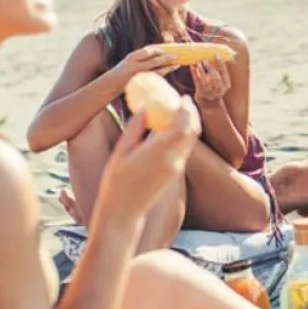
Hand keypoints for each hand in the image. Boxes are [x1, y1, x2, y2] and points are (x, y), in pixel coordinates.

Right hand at [92, 96, 200, 221]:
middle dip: (191, 113)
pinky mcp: (175, 174)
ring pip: (190, 141)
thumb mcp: (120, 152)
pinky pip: (184, 149)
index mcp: (158, 153)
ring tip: (178, 111)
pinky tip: (171, 129)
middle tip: (184, 100)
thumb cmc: (116, 182)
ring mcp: (176, 169)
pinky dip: (183, 135)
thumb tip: (145, 108)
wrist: (124, 211)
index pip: (182, 126)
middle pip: (192, 132)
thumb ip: (134, 129)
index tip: (182, 97)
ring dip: (189, 124)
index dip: (186, 110)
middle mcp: (172, 160)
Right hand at [111, 46, 179, 84]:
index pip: (147, 51)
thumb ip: (142, 57)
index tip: (167, 48)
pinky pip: (154, 77)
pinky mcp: (140, 83)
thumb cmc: (123, 71)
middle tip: (176, 55)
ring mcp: (138, 75)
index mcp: (132, 57)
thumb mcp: (130, 61)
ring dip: (168, 66)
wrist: (111, 84)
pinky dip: (163, 73)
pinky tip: (169, 70)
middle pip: (154, 60)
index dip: (158, 49)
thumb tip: (159, 52)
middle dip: (166, 57)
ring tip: (177, 63)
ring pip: (156, 69)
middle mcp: (135, 65)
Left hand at [192, 59, 230, 107]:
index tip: (217, 55)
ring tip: (198, 62)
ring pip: (206, 80)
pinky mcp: (201, 92)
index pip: (225, 73)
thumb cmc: (214, 87)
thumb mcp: (220, 81)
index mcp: (226, 85)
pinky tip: (192, 66)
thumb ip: (219, 71)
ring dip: (202, 71)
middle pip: (215, 78)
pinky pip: (197, 82)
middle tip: (205, 59)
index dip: (221, 64)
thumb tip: (218, 55)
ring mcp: (210, 92)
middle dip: (210, 68)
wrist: (208, 102)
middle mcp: (219, 90)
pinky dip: (194, 73)